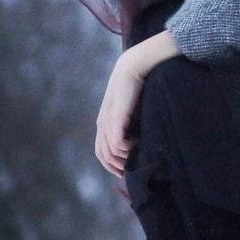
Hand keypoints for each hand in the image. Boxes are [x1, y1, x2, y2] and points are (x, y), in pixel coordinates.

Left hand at [95, 54, 144, 176]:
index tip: (125, 171)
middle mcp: (103, 123)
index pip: (101, 151)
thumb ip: (130, 124)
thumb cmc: (136, 87)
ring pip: (109, 151)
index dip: (110, 165)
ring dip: (122, 160)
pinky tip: (135, 146)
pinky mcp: (116, 118)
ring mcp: (107, 121)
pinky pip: (116, 142)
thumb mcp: (130, 110)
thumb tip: (138, 142)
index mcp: (104, 122)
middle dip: (115, 166)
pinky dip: (125, 149)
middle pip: (103, 154)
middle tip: (130, 172)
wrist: (133, 67)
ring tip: (136, 159)